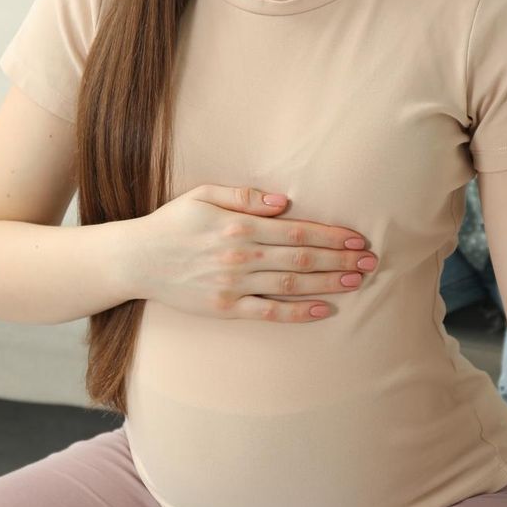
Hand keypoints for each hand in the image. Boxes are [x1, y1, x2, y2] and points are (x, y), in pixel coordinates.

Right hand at [124, 184, 377, 321]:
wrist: (135, 260)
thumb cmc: (172, 223)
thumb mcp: (203, 195)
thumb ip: (244, 196)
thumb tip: (282, 202)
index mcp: (239, 225)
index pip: (296, 231)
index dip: (330, 235)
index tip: (356, 238)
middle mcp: (241, 255)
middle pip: (302, 258)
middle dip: (340, 259)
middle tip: (371, 260)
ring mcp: (234, 284)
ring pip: (291, 285)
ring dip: (328, 283)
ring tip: (358, 280)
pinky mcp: (226, 309)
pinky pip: (268, 312)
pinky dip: (298, 312)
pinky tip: (323, 310)